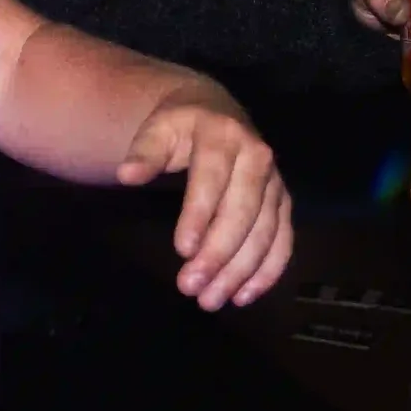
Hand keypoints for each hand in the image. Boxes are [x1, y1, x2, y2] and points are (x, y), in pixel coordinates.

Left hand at [117, 94, 291, 311]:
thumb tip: (126, 175)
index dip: (199, 216)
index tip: (182, 250)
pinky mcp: (284, 203)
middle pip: (242, 213)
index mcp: (223, 136)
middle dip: (218, 254)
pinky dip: (267, 272)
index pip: (212, 180)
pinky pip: (283, 242)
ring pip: (265, 233)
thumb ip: (145, 152)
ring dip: (240, 271)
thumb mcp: (159, 128)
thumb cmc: (181, 126)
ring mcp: (276, 182)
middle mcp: (258, 158)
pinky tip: (243, 296)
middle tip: (190, 287)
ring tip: (210, 300)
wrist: (216, 110)